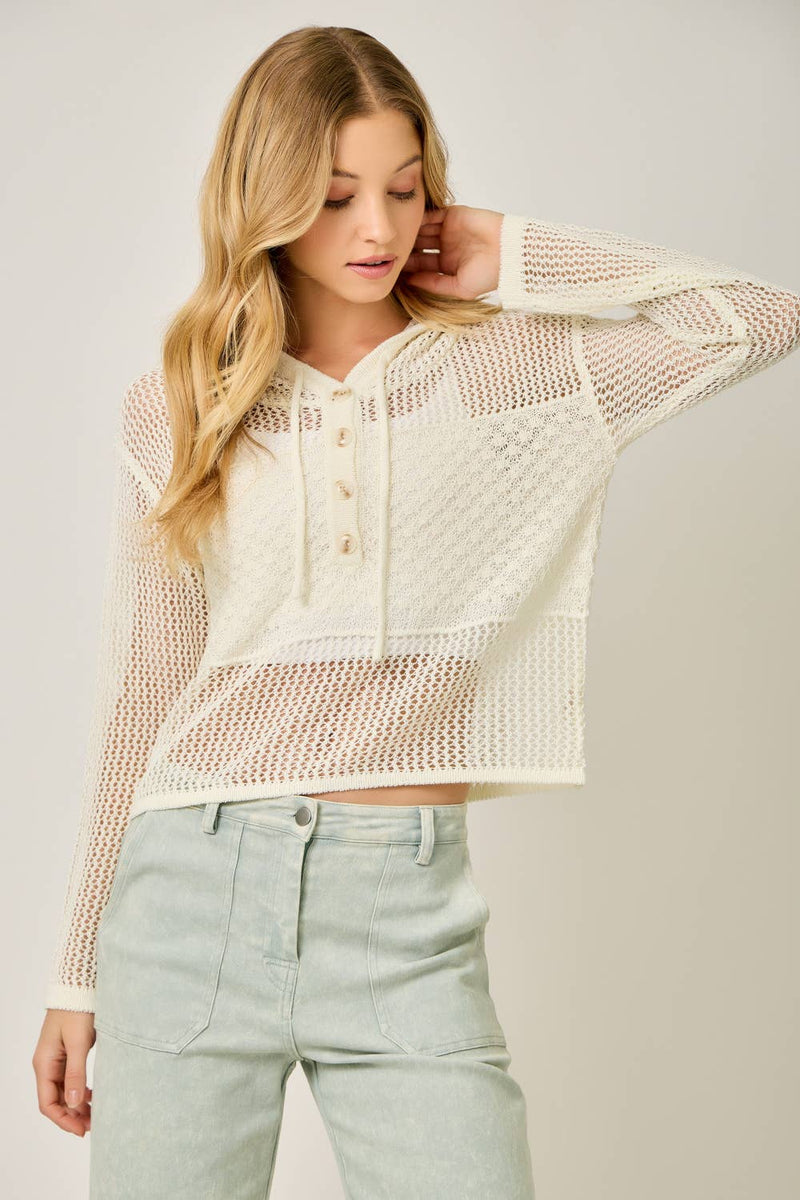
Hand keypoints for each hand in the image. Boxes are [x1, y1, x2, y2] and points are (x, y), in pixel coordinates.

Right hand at [32, 1009, 95, 1136]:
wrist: (78, 986)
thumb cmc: (77, 1011)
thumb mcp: (78, 1043)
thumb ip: (76, 1073)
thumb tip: (75, 1104)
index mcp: (44, 1064)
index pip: (48, 1103)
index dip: (63, 1120)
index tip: (81, 1130)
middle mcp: (46, 1064)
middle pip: (55, 1100)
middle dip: (72, 1115)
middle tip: (93, 1125)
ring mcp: (56, 1059)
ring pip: (63, 1091)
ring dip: (77, 1105)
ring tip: (95, 1114)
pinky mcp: (67, 1053)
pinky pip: (69, 1079)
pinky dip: (80, 1090)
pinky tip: (92, 1096)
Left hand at [400, 204, 503, 298]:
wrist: (509, 253)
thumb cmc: (489, 275)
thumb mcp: (459, 288)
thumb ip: (434, 285)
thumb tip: (409, 282)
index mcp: (447, 266)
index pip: (421, 264)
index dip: (407, 265)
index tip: (391, 266)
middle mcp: (446, 247)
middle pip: (419, 245)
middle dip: (405, 247)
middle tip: (388, 248)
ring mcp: (449, 230)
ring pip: (423, 229)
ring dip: (410, 232)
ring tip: (394, 235)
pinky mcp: (454, 215)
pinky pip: (432, 214)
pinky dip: (420, 217)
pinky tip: (407, 222)